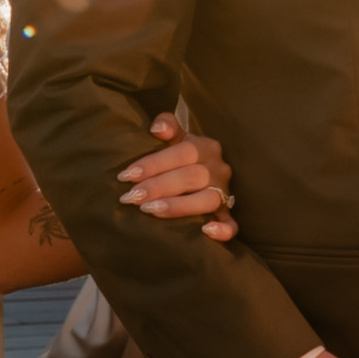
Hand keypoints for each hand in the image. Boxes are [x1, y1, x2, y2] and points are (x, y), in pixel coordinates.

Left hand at [116, 109, 237, 242]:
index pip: (182, 152)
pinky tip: (206, 231)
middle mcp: (219, 169)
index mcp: (206, 147)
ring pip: (208, 200)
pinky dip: (223, 229)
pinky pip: (232, 225)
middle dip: (158, 187)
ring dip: (178, 206)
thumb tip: (158, 129)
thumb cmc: (178, 156)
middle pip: (191, 177)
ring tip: (150, 210)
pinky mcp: (228, 215)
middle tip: (131, 197)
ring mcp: (225, 193)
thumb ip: (166, 126)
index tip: (126, 175)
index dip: (153, 164)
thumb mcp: (175, 138)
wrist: (199, 172)